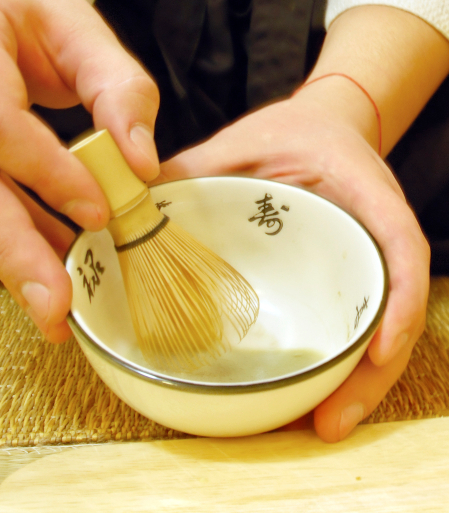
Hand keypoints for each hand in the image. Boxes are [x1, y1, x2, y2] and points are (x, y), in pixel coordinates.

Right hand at [0, 0, 159, 341]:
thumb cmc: (28, 11)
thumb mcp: (77, 27)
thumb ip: (118, 88)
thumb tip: (143, 165)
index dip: (46, 172)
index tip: (97, 212)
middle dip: (13, 250)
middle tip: (54, 309)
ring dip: (15, 256)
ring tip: (54, 305)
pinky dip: (16, 235)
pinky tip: (47, 262)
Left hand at [158, 81, 429, 441]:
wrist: (324, 128)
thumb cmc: (290, 132)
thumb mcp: (242, 141)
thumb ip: (196, 169)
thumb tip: (134, 203)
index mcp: (364, 189)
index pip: (399, 242)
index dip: (400, 299)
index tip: (380, 348)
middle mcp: (378, 232)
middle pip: (397, 307)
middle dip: (374, 372)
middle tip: (330, 423)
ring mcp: (370, 260)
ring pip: (382, 328)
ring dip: (361, 382)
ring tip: (323, 426)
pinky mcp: (353, 277)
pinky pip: (357, 322)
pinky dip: (344, 364)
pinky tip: (314, 397)